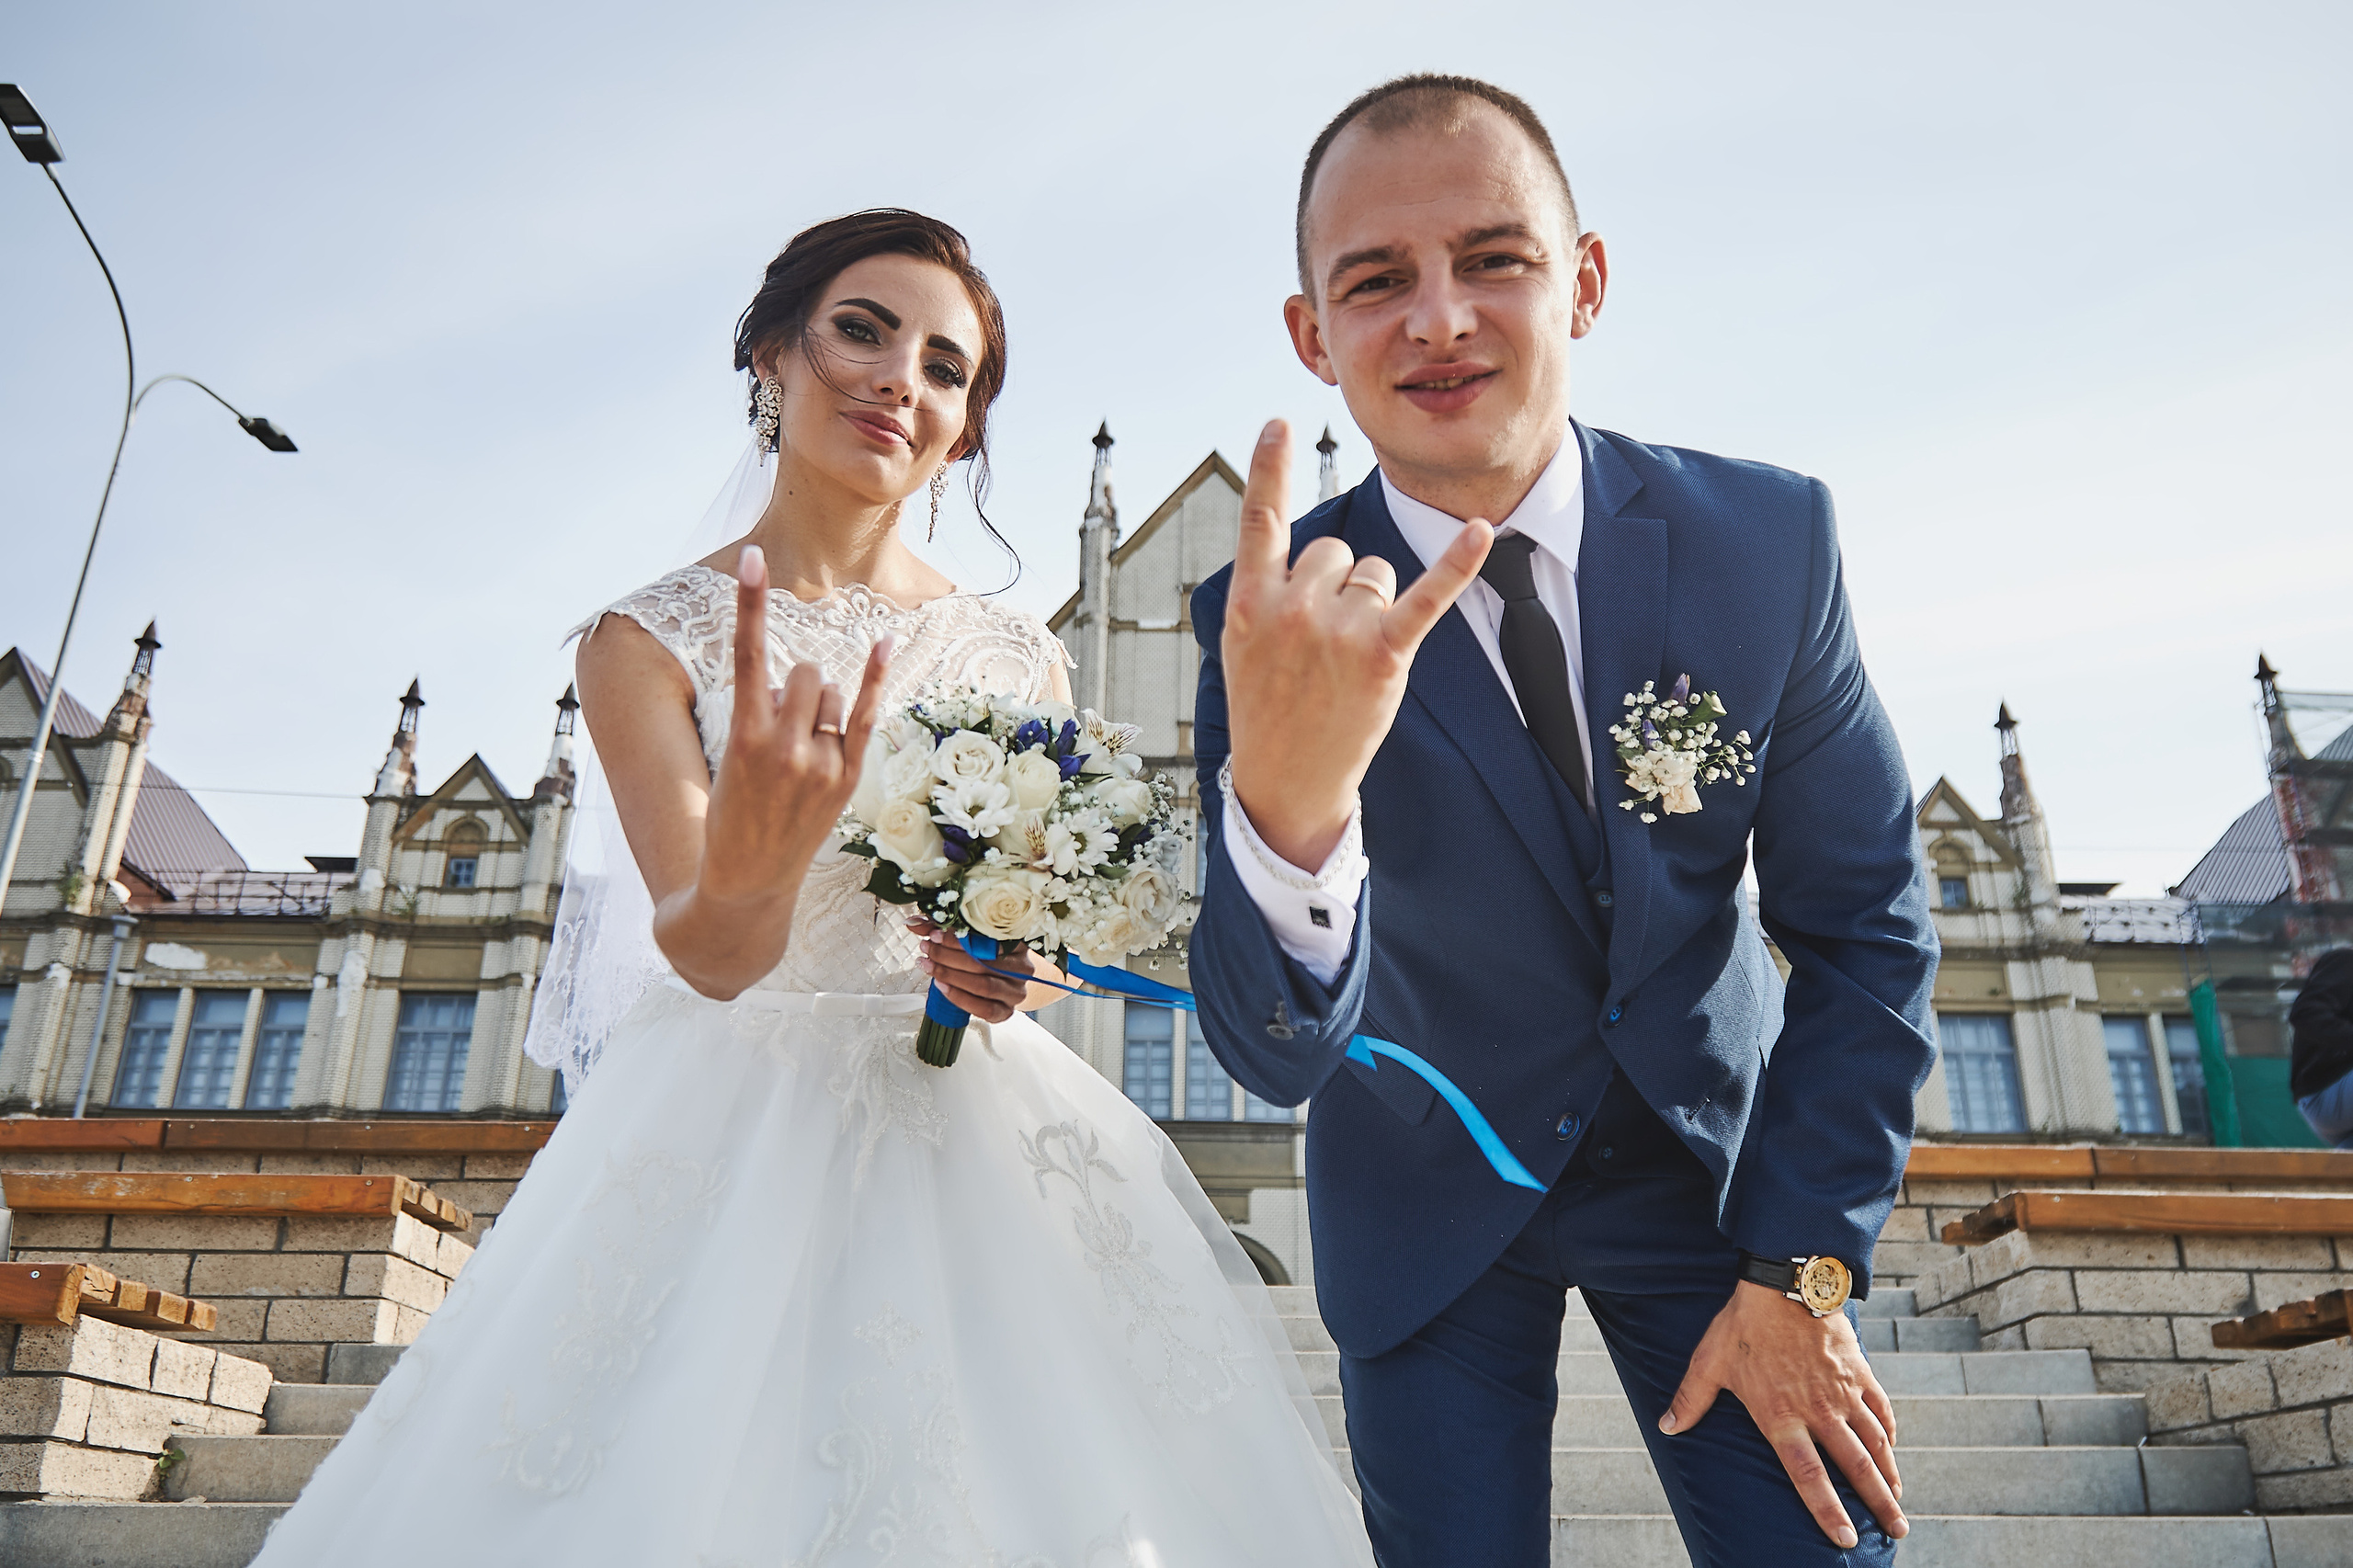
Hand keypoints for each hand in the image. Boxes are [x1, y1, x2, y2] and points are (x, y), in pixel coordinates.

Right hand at [700, 544, 890, 908]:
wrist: (748, 880)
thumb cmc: (733, 814)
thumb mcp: (732, 759)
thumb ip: (764, 713)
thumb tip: (800, 678)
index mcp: (744, 736)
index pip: (749, 655)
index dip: (750, 603)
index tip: (751, 556)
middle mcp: (784, 745)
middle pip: (803, 671)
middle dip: (794, 685)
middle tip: (782, 727)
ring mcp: (820, 763)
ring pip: (828, 692)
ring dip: (818, 704)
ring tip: (800, 750)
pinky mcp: (847, 777)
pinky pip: (864, 715)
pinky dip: (873, 678)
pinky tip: (884, 641)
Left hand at [906, 918, 1036, 1023]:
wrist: (1009, 982)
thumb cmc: (989, 956)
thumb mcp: (972, 938)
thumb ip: (946, 929)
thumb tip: (914, 923)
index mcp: (1018, 943)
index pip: (989, 938)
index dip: (959, 937)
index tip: (934, 934)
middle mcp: (1022, 967)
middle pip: (983, 962)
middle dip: (948, 956)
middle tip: (927, 949)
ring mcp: (1016, 992)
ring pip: (983, 985)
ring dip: (950, 975)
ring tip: (928, 966)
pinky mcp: (1007, 1012)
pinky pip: (983, 1008)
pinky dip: (959, 997)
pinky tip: (941, 986)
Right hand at [1222, 419, 1491, 868]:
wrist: (1285, 780)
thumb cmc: (1267, 707)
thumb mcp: (1242, 643)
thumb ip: (1263, 587)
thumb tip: (1291, 534)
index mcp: (1250, 600)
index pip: (1260, 519)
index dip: (1269, 468)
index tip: (1280, 423)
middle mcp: (1291, 608)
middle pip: (1336, 552)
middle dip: (1338, 585)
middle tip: (1321, 645)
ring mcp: (1337, 631)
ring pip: (1375, 572)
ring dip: (1372, 606)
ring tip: (1348, 658)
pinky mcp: (1382, 656)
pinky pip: (1424, 597)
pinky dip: (1458, 565)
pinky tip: (1482, 531)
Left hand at [1661, 1281, 1904, 1547]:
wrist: (1784, 1283)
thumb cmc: (1743, 1324)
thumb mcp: (1710, 1362)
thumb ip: (1691, 1398)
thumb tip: (1667, 1426)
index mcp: (1781, 1417)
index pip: (1808, 1475)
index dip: (1827, 1510)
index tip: (1845, 1537)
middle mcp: (1819, 1411)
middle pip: (1855, 1467)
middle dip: (1877, 1504)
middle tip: (1897, 1532)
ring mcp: (1843, 1393)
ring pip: (1875, 1443)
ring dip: (1890, 1475)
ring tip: (1899, 1502)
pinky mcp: (1858, 1372)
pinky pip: (1880, 1409)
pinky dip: (1889, 1433)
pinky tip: (1892, 1450)